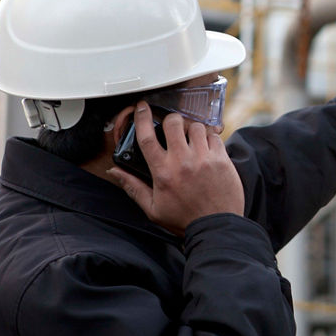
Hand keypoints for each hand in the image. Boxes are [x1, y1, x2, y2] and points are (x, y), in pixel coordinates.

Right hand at [107, 104, 244, 235]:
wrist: (216, 228)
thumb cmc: (184, 220)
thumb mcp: (152, 209)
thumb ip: (132, 187)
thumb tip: (114, 172)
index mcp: (162, 172)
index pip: (147, 137)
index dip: (142, 118)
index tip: (142, 107)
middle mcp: (182, 161)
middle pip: (173, 123)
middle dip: (171, 120)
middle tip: (172, 127)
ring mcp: (203, 158)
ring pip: (196, 126)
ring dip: (191, 129)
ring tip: (191, 140)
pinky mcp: (222, 159)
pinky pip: (214, 135)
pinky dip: (210, 137)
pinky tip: (206, 148)